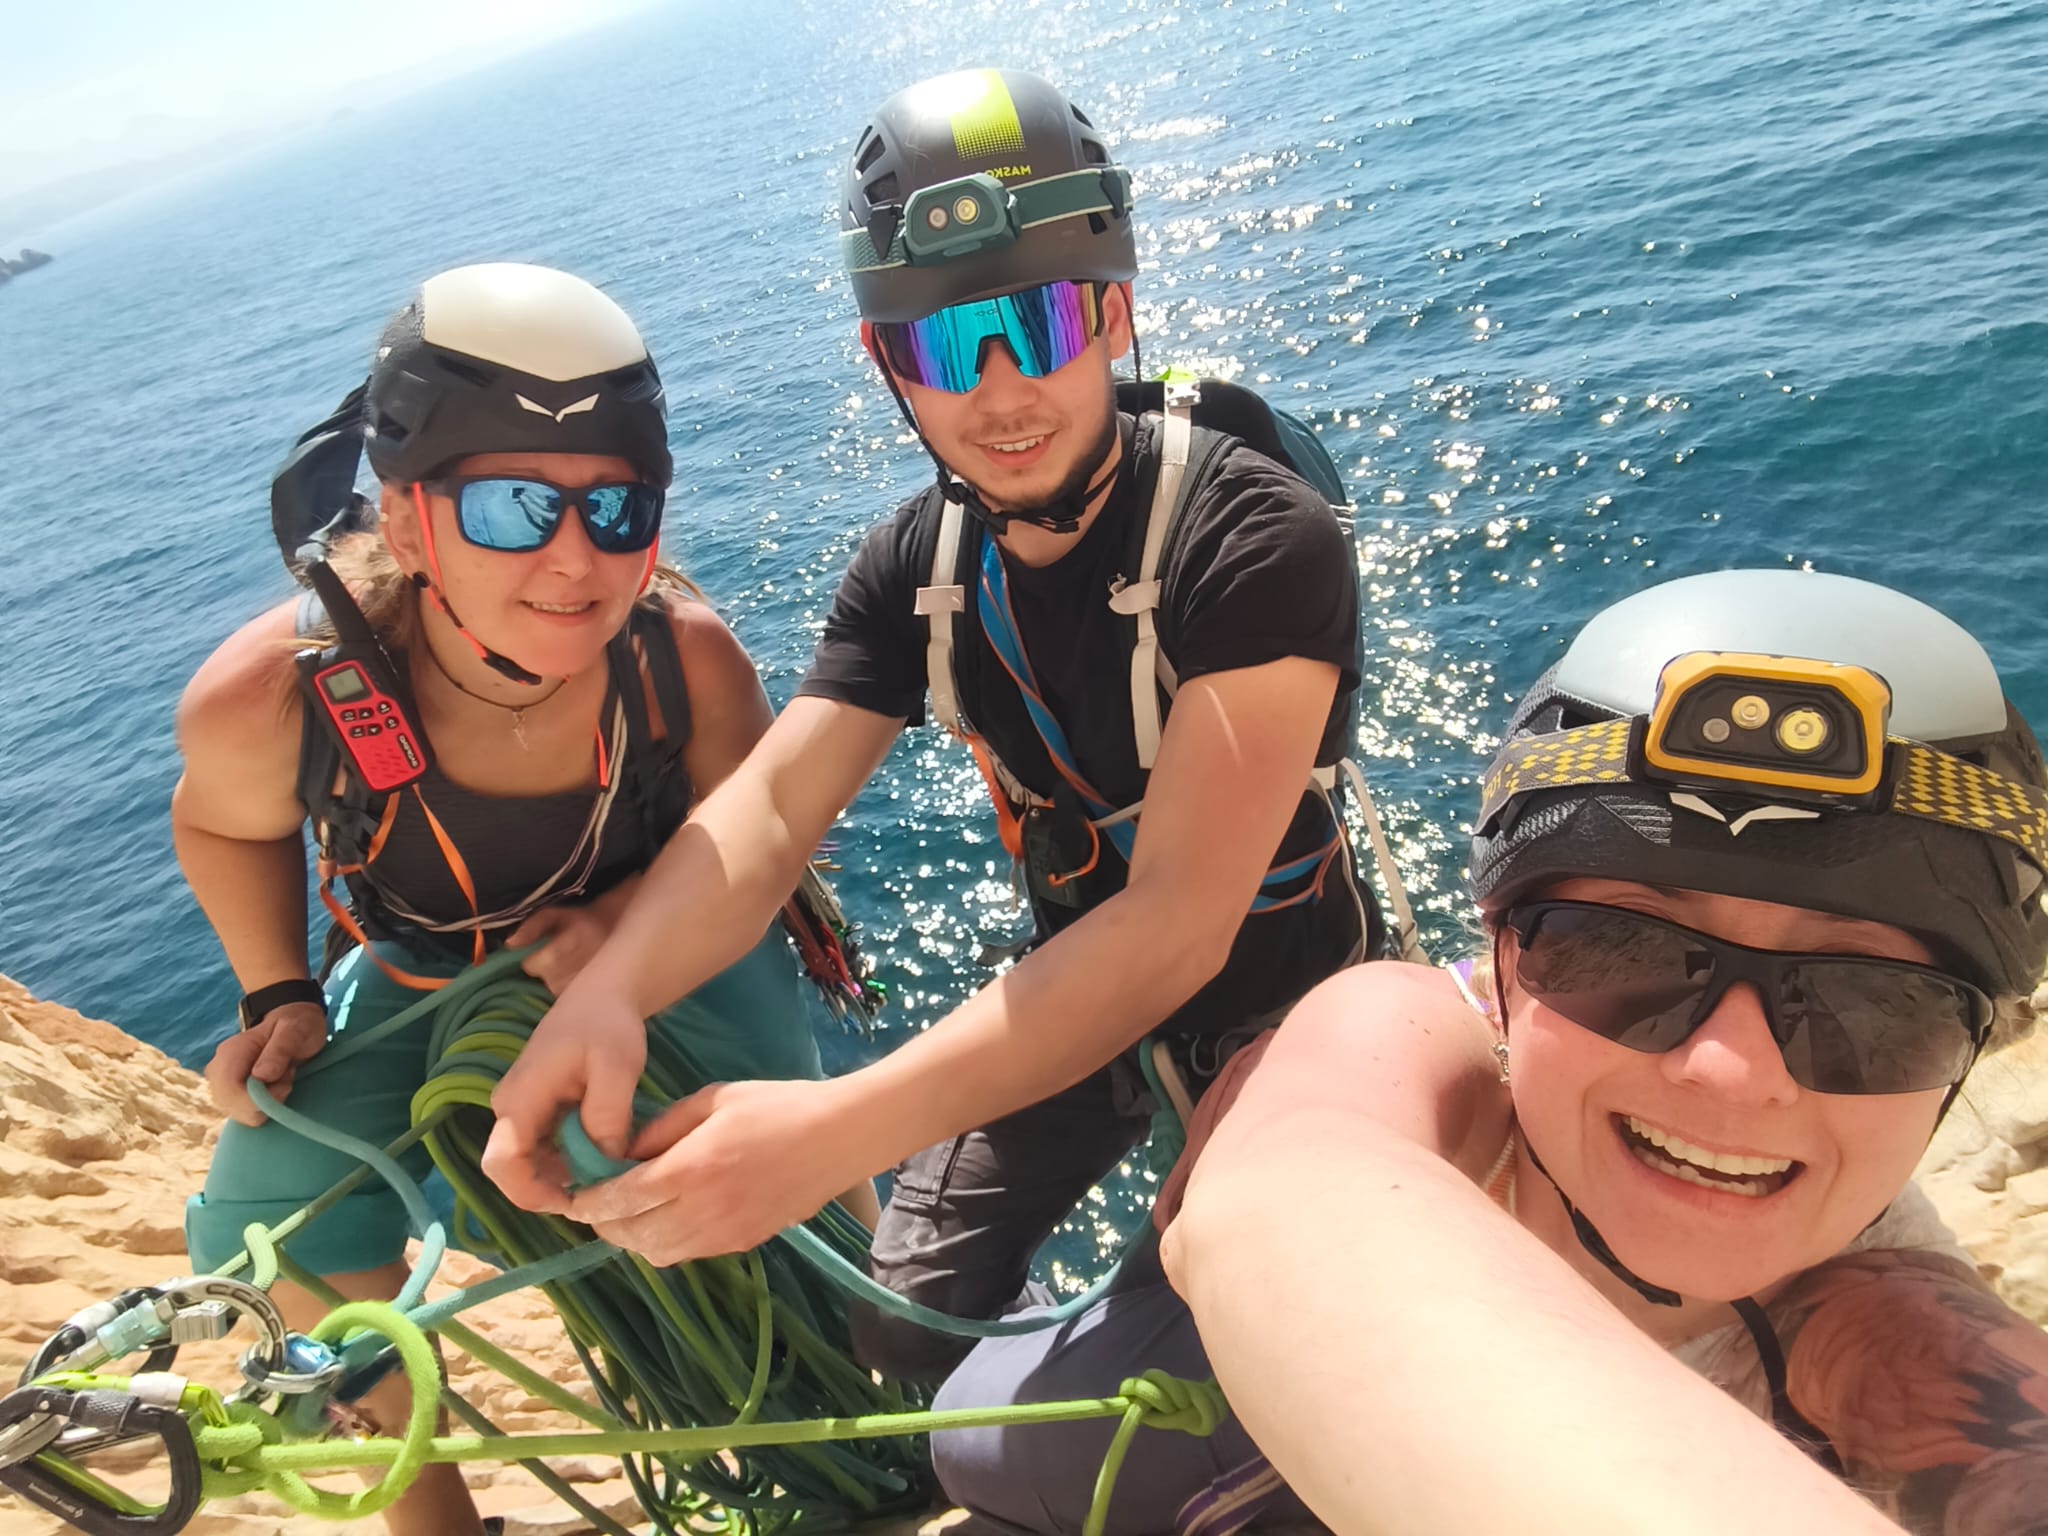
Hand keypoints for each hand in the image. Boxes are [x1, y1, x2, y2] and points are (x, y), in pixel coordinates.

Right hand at [204, 1002, 328, 1126]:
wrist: (294, 1027)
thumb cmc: (297, 1026)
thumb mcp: (297, 1030)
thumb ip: (280, 1049)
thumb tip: (261, 1075)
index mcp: (231, 1052)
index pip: (230, 1089)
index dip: (257, 1099)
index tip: (286, 1086)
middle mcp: (219, 1069)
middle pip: (231, 1105)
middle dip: (264, 1102)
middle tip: (286, 1079)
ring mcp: (222, 1084)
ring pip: (238, 1113)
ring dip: (265, 1105)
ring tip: (281, 1080)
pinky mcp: (232, 1096)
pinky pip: (244, 1114)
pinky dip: (263, 1109)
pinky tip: (274, 1090)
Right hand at [484, 973, 648, 1214]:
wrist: (603, 995)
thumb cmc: (608, 1025)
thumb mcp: (617, 1067)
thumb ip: (607, 1116)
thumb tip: (604, 1163)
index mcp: (520, 1098)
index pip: (501, 1163)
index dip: (530, 1194)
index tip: (574, 1204)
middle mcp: (509, 1108)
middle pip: (512, 1170)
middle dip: (551, 1190)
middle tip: (600, 1192)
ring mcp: (519, 1110)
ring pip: (528, 1163)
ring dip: (562, 1176)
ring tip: (607, 1171)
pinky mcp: (534, 1111)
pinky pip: (541, 1149)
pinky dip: (568, 1160)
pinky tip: (601, 1153)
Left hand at [508, 903, 614, 995]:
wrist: (613, 931)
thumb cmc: (577, 922)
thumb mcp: (553, 915)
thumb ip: (531, 926)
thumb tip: (511, 944)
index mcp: (570, 943)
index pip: (535, 964)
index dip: (534, 958)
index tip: (544, 949)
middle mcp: (580, 964)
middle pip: (546, 977)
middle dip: (546, 968)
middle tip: (558, 956)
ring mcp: (589, 981)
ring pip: (554, 987)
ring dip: (555, 978)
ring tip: (568, 964)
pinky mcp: (593, 993)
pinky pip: (566, 996)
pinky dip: (565, 987)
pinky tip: (574, 975)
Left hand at [565, 1077, 858, 1264]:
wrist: (839, 1137)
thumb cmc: (777, 1106)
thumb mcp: (712, 1099)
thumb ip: (663, 1128)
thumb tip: (625, 1153)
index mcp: (692, 1168)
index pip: (621, 1199)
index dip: (590, 1202)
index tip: (574, 1195)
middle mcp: (703, 1210)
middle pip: (632, 1235)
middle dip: (605, 1223)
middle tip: (597, 1204)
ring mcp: (725, 1234)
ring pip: (657, 1253)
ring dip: (634, 1237)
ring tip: (630, 1213)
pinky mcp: (743, 1244)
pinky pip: (688, 1254)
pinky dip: (666, 1242)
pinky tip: (668, 1217)